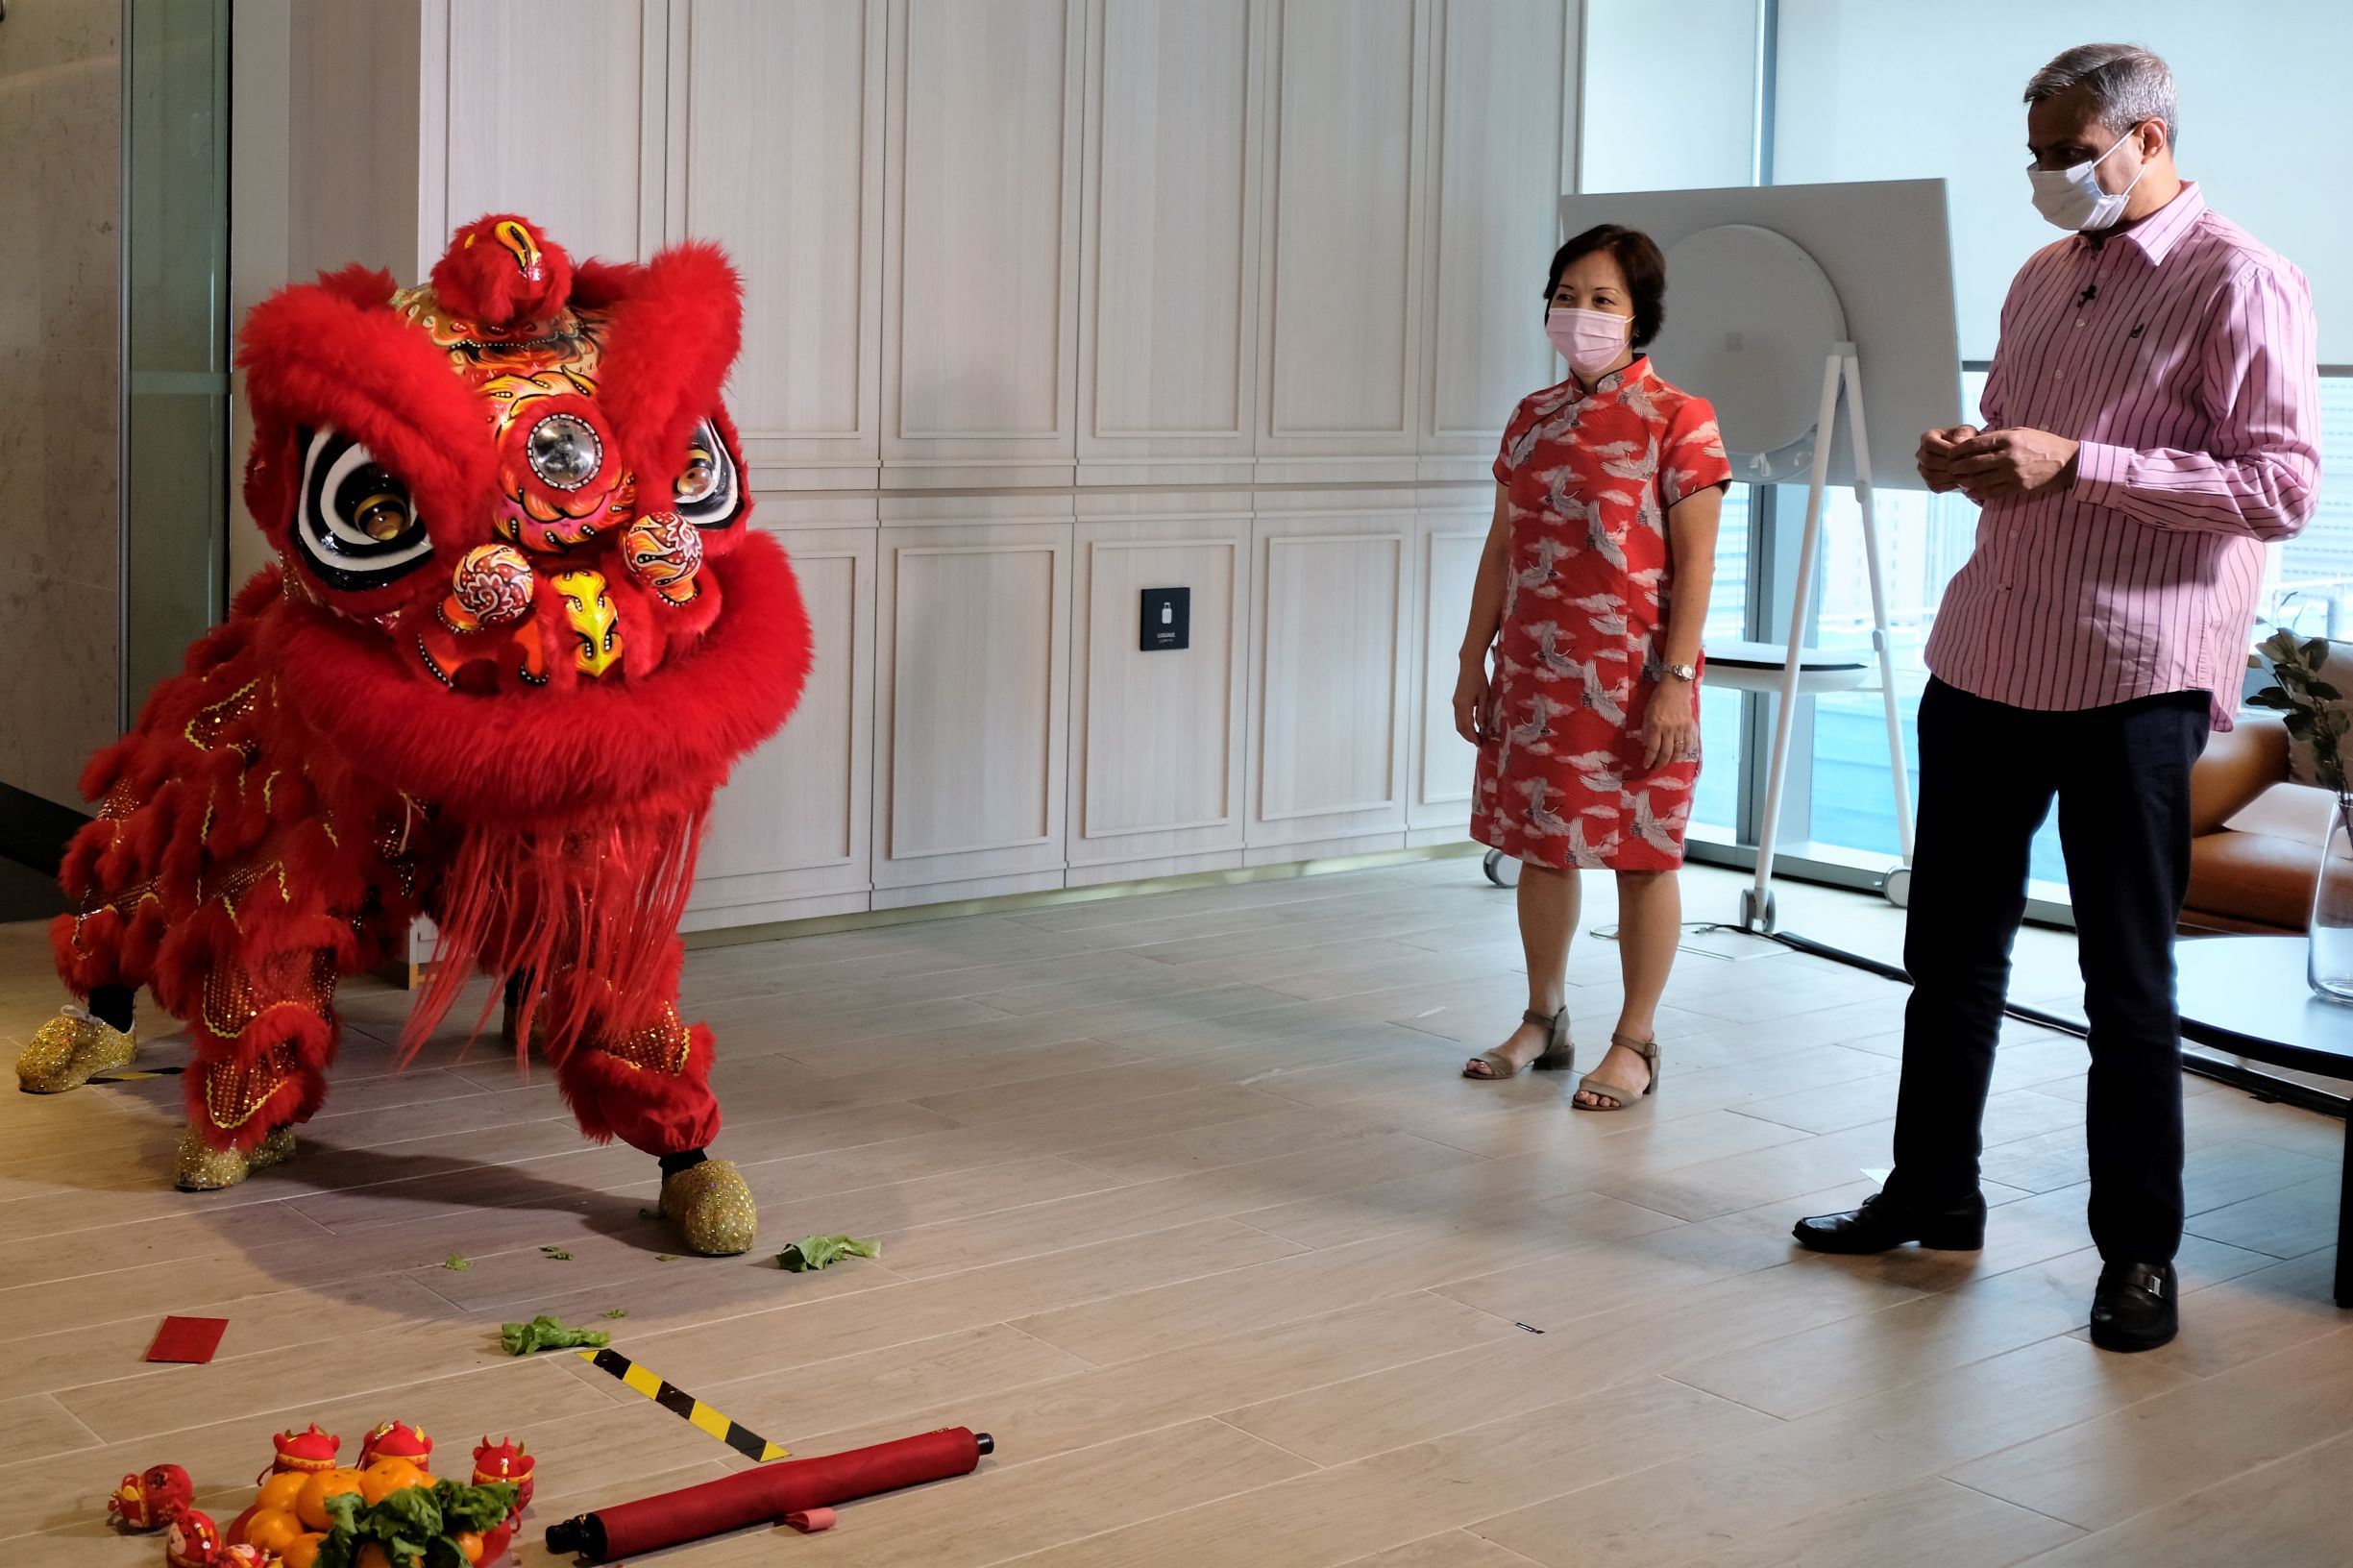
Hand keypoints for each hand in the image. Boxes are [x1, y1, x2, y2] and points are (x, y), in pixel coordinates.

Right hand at [1452, 655, 1494, 744]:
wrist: (1469, 666)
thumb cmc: (1479, 679)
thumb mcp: (1485, 696)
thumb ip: (1482, 712)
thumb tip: (1482, 727)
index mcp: (1464, 705)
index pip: (1467, 726)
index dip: (1472, 737)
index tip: (1479, 744)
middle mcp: (1457, 706)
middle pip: (1460, 727)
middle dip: (1468, 737)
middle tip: (1478, 743)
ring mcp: (1455, 704)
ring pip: (1458, 723)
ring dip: (1466, 732)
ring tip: (1476, 737)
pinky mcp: (1456, 701)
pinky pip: (1458, 717)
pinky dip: (1464, 725)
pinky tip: (1473, 726)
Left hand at [1641, 676, 1697, 769]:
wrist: (1675, 686)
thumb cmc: (1658, 698)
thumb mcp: (1646, 713)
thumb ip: (1647, 730)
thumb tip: (1647, 745)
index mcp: (1656, 726)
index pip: (1653, 749)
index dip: (1649, 760)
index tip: (1646, 766)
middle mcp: (1669, 729)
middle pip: (1666, 753)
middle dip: (1660, 763)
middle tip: (1656, 768)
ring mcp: (1681, 728)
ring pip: (1678, 751)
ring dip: (1672, 760)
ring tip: (1667, 763)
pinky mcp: (1690, 726)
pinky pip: (1689, 743)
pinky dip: (1684, 752)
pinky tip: (1680, 755)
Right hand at [1915, 424, 1979, 491]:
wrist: (1967, 455)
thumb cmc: (1966, 440)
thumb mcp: (1968, 431)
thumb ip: (1964, 433)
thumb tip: (1958, 443)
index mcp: (1927, 438)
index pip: (1929, 444)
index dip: (1944, 449)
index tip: (1959, 453)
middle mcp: (1922, 454)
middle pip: (1928, 461)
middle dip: (1948, 464)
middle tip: (1964, 466)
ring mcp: (1923, 469)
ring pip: (1930, 475)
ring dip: (1948, 476)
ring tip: (1963, 474)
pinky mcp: (1929, 482)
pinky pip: (1934, 486)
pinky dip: (1948, 485)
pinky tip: (1960, 481)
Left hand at [1948, 427, 2078, 500]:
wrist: (2067, 462)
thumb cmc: (2042, 443)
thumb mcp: (2020, 432)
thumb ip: (1997, 436)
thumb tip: (1971, 442)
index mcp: (2009, 439)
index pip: (1974, 445)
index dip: (1957, 450)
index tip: (1950, 453)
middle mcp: (2009, 457)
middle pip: (1972, 464)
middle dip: (1956, 467)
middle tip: (1949, 468)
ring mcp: (2013, 475)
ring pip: (1978, 481)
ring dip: (1964, 481)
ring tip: (1958, 479)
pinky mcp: (2017, 488)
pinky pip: (1991, 492)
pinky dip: (1977, 492)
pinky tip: (1970, 490)